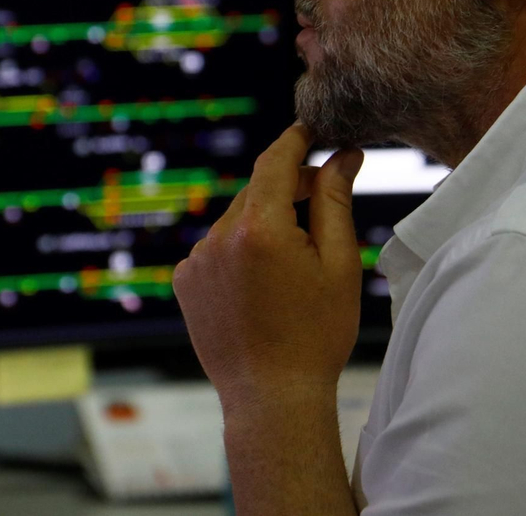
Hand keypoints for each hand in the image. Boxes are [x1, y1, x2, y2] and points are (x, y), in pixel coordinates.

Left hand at [173, 124, 364, 411]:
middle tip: (322, 206)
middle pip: (257, 191)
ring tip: (290, 271)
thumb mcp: (338, 264)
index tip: (311, 128)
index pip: (275, 160)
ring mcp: (196, 260)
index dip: (296, 139)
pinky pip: (215, 249)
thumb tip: (341, 156)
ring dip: (262, 226)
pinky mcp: (184, 281)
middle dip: (288, 191)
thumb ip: (335, 201)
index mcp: (260, 228)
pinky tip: (260, 288)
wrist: (272, 398)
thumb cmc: (316, 334)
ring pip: (236, 221)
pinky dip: (238, 252)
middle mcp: (219, 236)